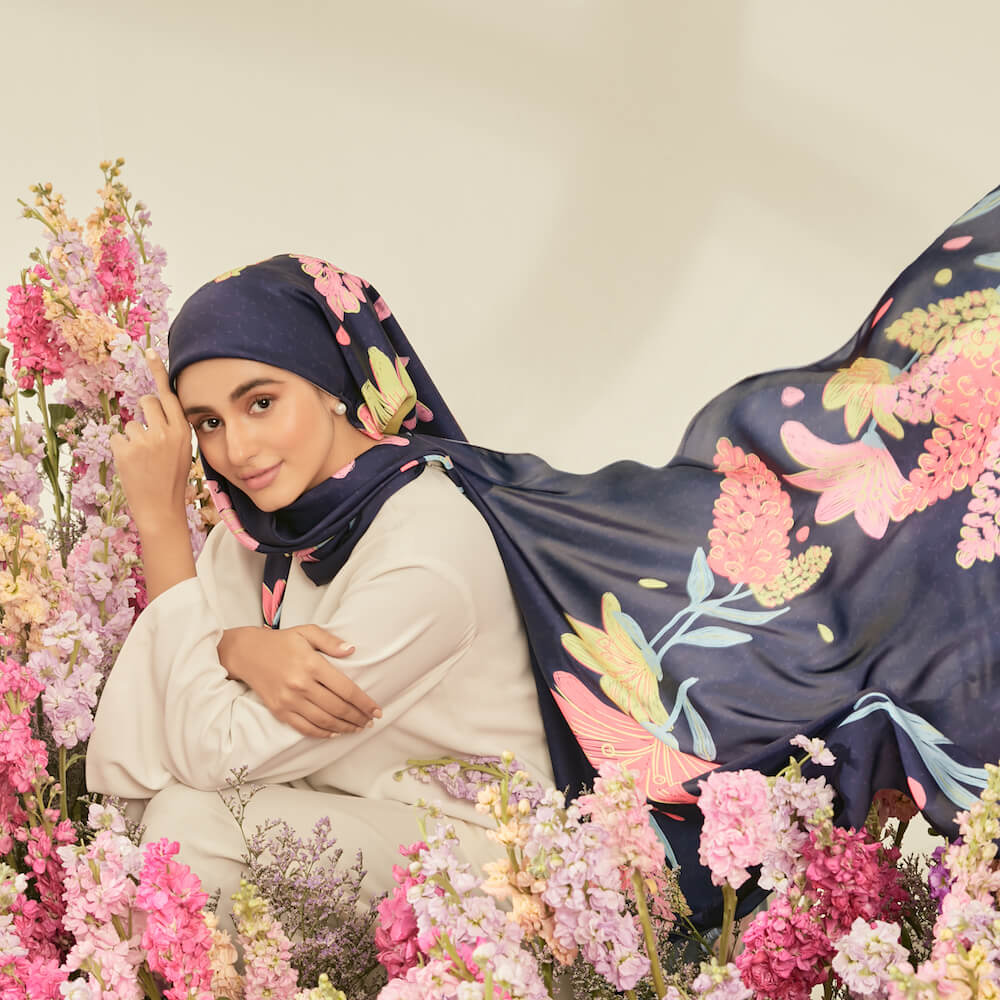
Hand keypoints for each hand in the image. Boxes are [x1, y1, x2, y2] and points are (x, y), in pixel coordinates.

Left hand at [109, 349, 192, 531]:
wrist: (162, 509)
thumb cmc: (172, 479)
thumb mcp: (183, 451)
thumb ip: (172, 427)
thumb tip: (153, 403)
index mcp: (183, 431)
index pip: (169, 394)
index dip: (158, 371)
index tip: (149, 351)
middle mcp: (165, 432)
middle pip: (147, 402)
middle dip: (144, 413)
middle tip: (148, 436)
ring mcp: (144, 440)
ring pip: (130, 423)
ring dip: (132, 438)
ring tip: (142, 460)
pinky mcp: (125, 450)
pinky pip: (116, 437)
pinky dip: (120, 450)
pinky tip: (131, 465)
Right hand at [218, 624, 381, 737]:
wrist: (246, 653)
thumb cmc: (280, 642)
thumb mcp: (306, 632)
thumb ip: (331, 641)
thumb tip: (352, 650)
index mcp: (311, 664)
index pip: (345, 689)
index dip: (364, 702)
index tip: (376, 710)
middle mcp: (300, 684)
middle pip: (337, 707)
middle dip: (358, 717)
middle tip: (370, 721)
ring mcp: (289, 700)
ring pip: (323, 720)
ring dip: (344, 727)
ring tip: (357, 728)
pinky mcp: (279, 710)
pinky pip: (304, 727)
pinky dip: (322, 733)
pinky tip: (334, 733)